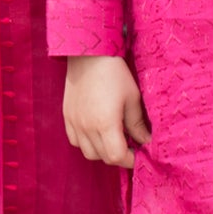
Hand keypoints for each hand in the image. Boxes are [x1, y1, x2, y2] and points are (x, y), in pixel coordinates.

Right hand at [63, 54, 149, 168]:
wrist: (88, 54)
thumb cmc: (114, 73)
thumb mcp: (132, 98)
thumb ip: (137, 124)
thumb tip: (145, 142)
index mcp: (105, 123)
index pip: (116, 157)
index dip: (130, 160)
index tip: (139, 154)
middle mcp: (87, 127)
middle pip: (103, 157)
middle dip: (119, 156)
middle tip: (130, 146)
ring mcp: (74, 123)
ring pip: (88, 152)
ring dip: (102, 151)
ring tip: (113, 139)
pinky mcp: (67, 116)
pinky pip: (75, 141)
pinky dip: (87, 142)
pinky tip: (96, 132)